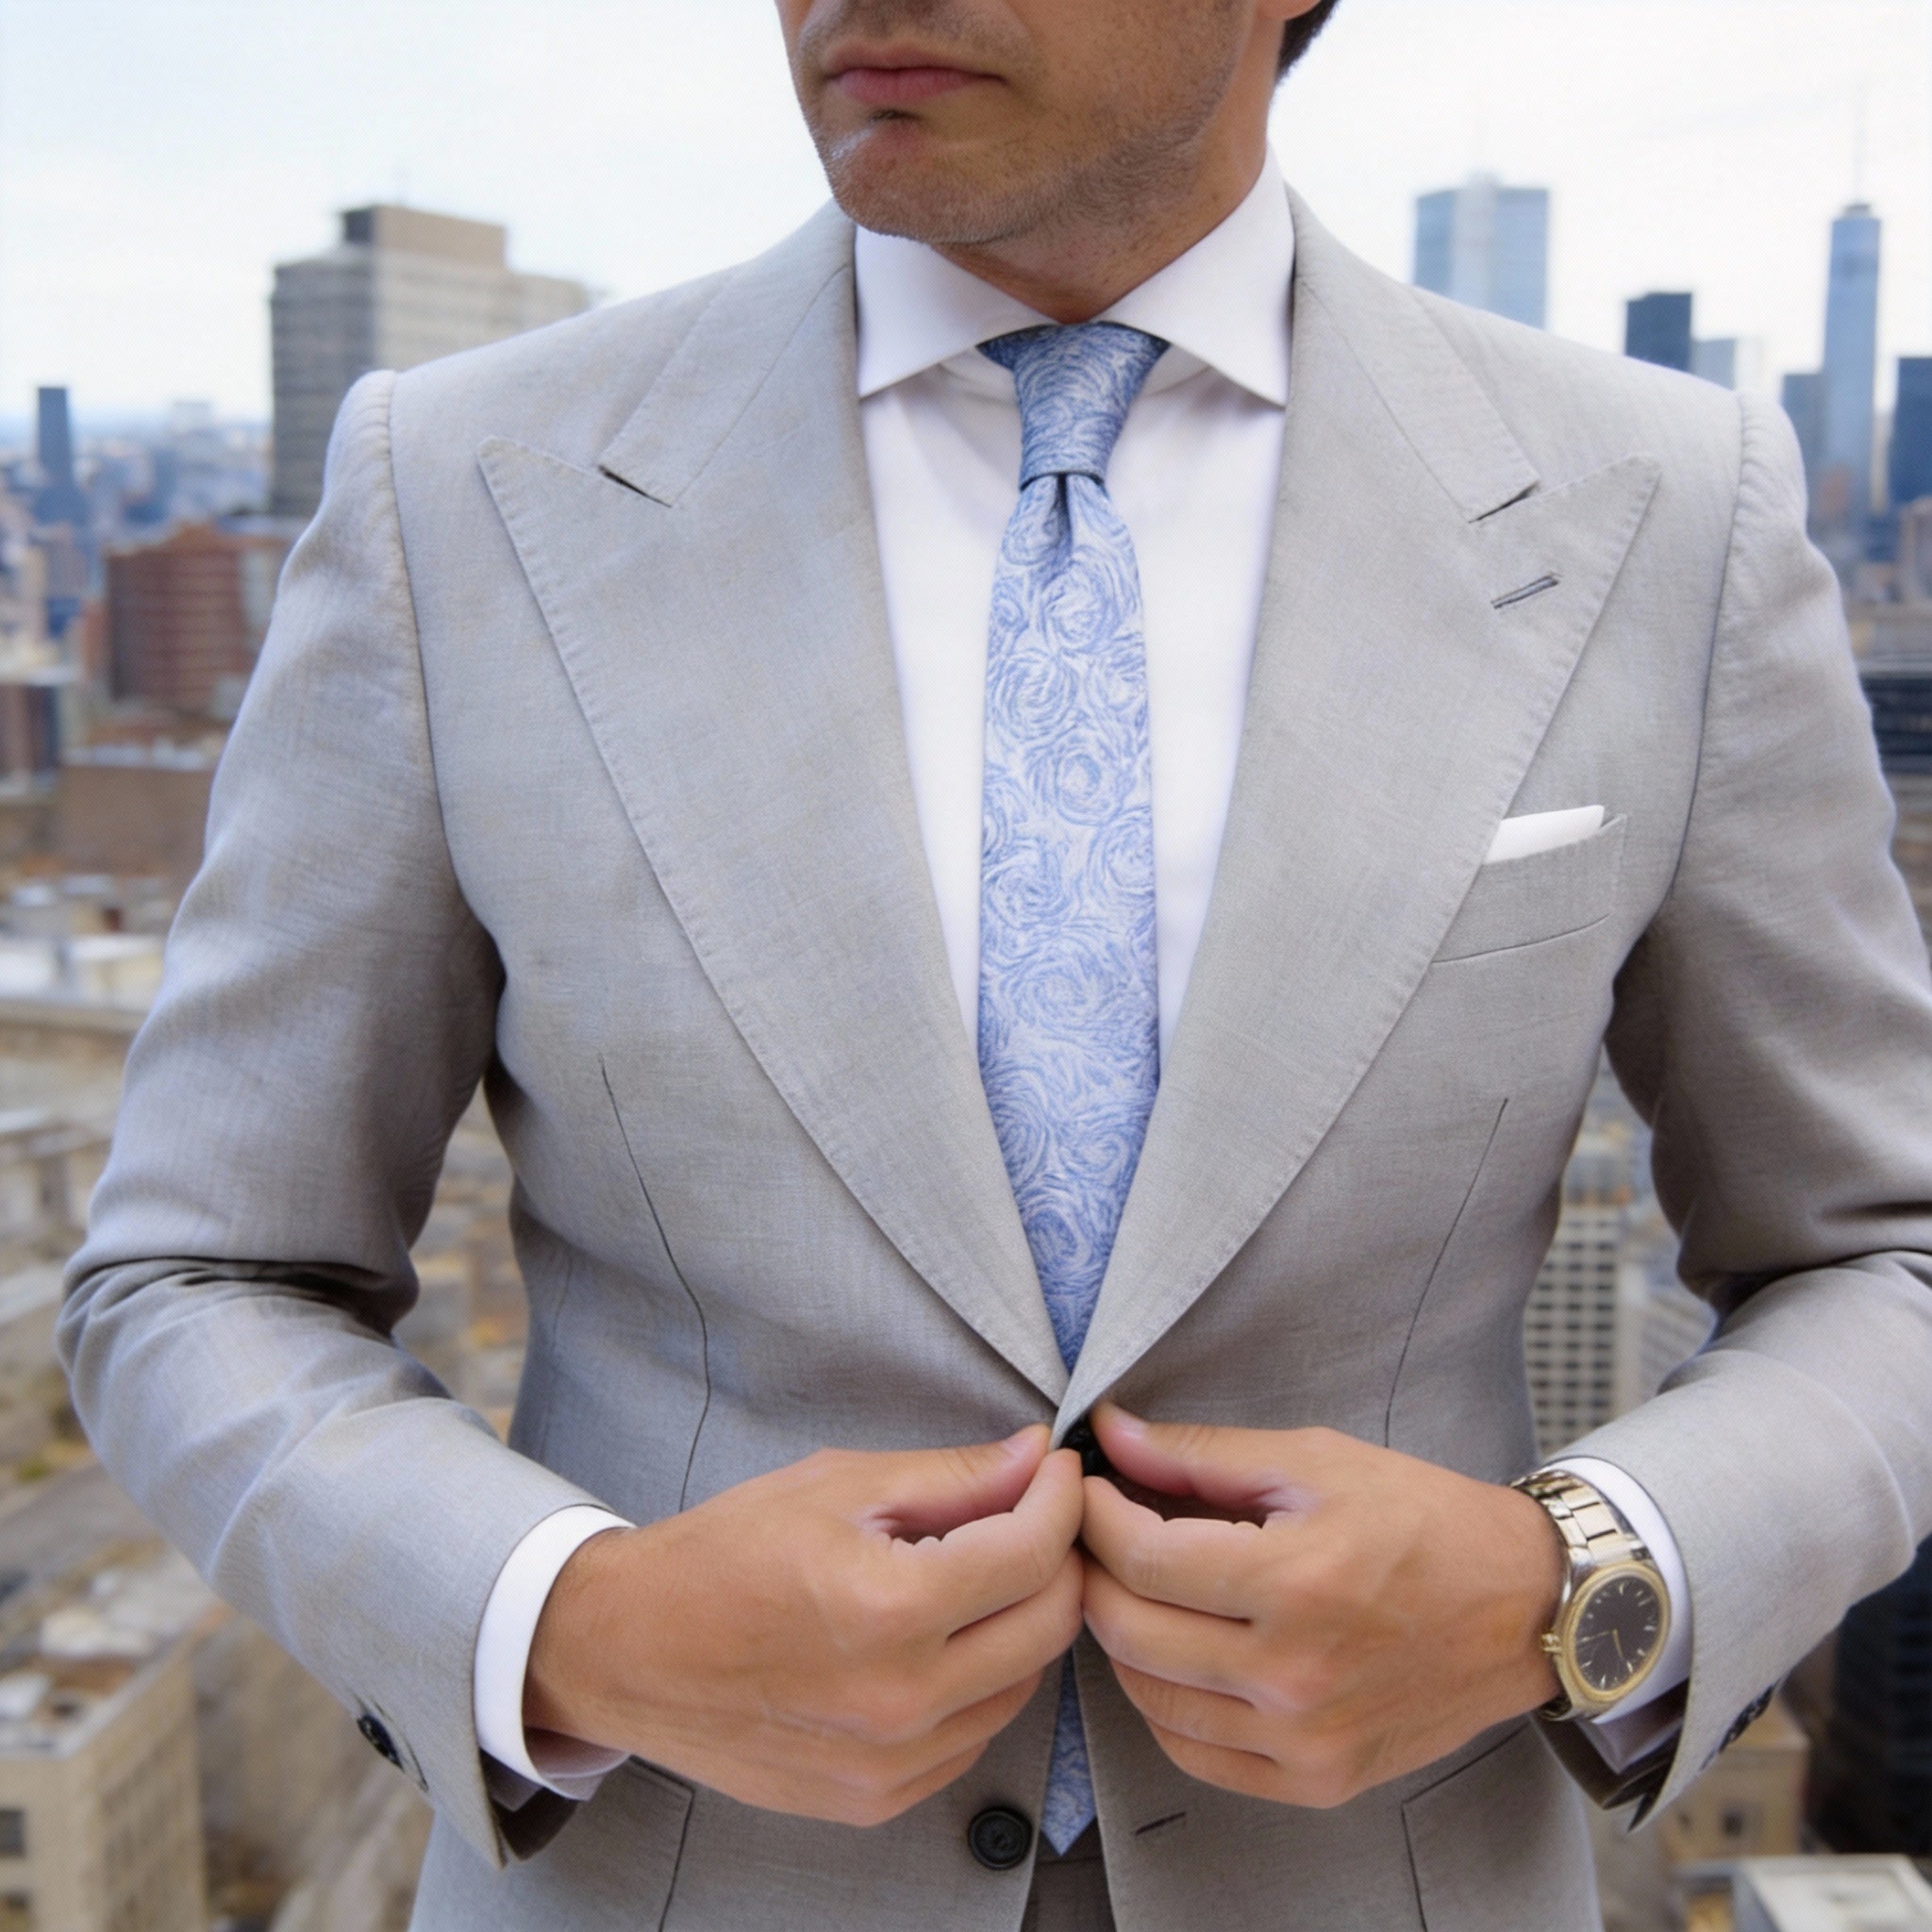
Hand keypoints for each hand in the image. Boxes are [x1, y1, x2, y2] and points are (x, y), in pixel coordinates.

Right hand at [525, 1428, 1083, 1825]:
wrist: (630, 1651)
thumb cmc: (723, 1555)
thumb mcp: (836, 1485)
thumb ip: (951, 1476)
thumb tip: (1035, 1457)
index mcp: (888, 1608)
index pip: (1032, 1551)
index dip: (1061, 1497)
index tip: (1057, 1469)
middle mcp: (900, 1699)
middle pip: (1049, 1624)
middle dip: (1059, 1557)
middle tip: (1036, 1514)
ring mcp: (891, 1763)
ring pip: (1023, 1685)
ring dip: (1023, 1621)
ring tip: (983, 1572)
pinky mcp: (878, 1799)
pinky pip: (975, 1736)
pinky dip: (982, 1681)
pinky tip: (942, 1638)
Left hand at [1079, 1406, 1563, 1808]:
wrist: (1522, 1604)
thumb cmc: (1421, 1519)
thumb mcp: (1314, 1460)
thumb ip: (1201, 1455)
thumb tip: (1110, 1434)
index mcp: (1297, 1583)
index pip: (1142, 1559)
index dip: (1095, 1516)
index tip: (1088, 1487)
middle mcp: (1296, 1675)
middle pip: (1130, 1631)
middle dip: (1094, 1571)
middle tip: (1095, 1533)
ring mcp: (1305, 1739)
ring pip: (1149, 1698)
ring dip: (1121, 1637)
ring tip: (1133, 1587)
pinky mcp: (1318, 1780)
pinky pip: (1194, 1754)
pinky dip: (1163, 1704)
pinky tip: (1173, 1654)